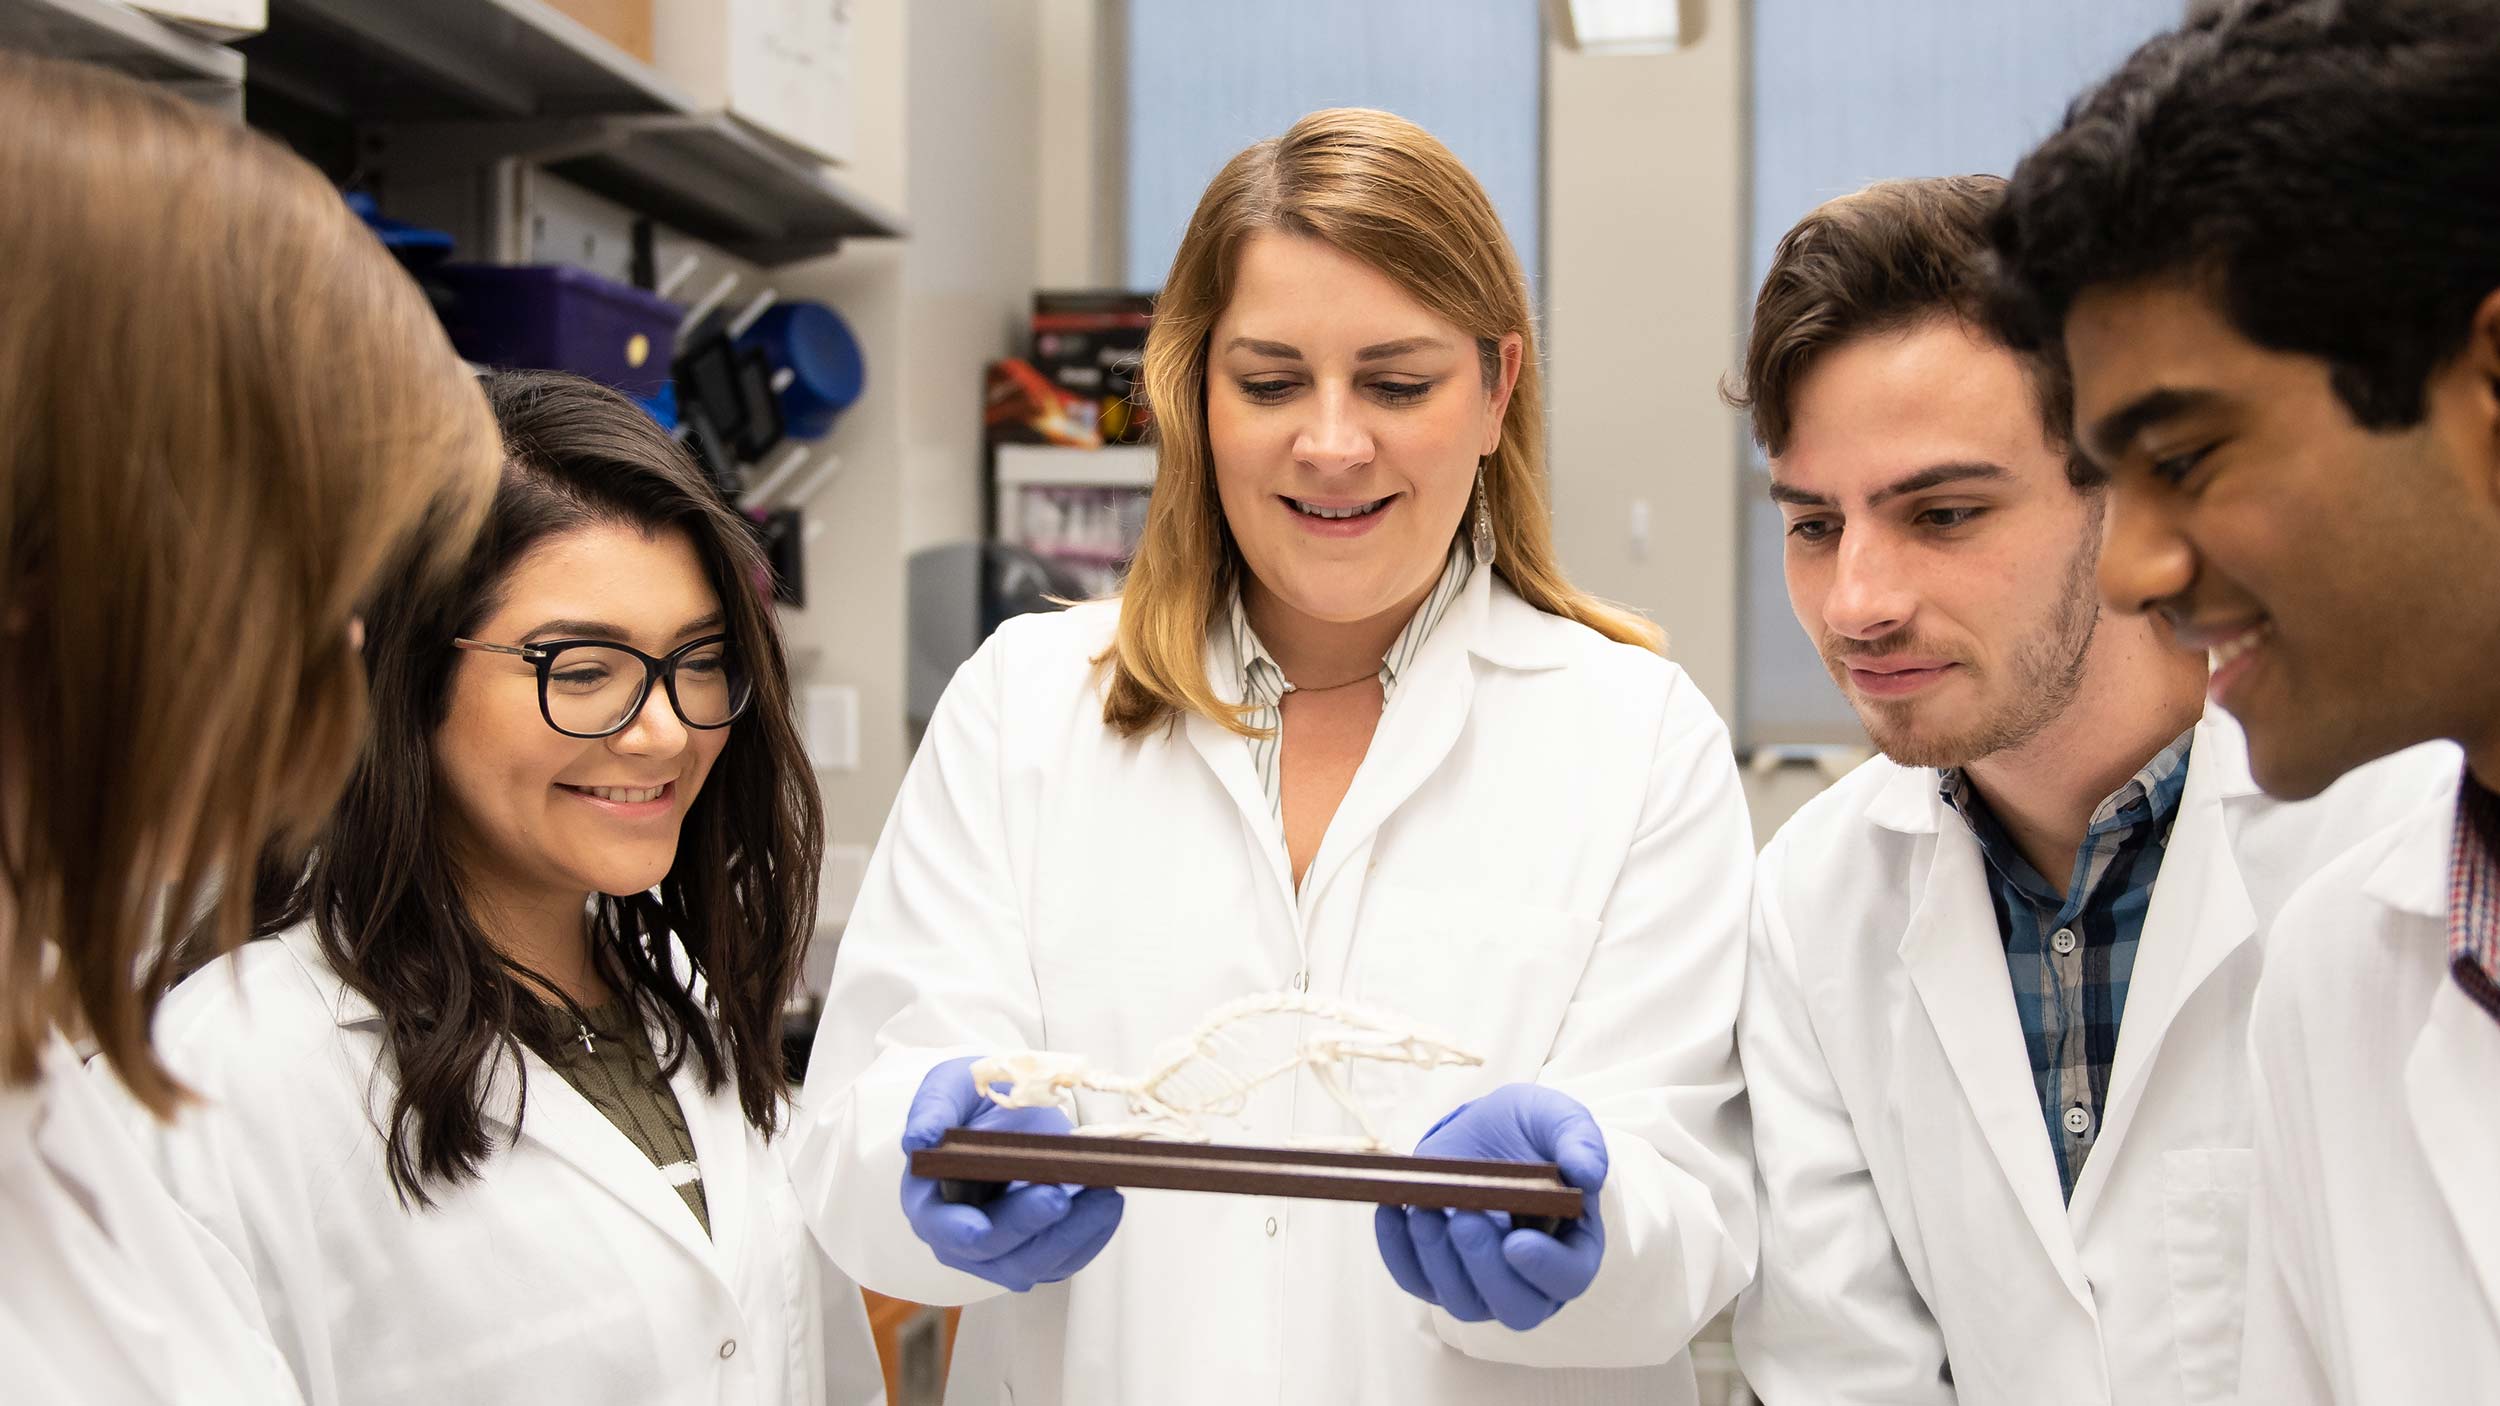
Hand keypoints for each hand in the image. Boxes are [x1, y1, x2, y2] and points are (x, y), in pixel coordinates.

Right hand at [899, 1056, 1124, 1291]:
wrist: (1009, 1113)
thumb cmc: (974, 1103)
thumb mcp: (950, 1087)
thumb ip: (933, 1108)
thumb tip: (920, 1138)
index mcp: (930, 1200)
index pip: (938, 1226)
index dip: (956, 1230)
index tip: (978, 1228)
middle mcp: (963, 1237)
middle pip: (994, 1249)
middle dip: (1027, 1223)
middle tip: (1057, 1195)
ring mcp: (1004, 1250)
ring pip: (1036, 1261)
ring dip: (1071, 1234)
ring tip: (1102, 1196)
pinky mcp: (1043, 1250)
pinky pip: (1069, 1256)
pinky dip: (1092, 1234)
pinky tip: (1108, 1204)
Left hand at [1374, 1083, 1607, 1330]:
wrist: (1487, 1131)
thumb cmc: (1531, 1132)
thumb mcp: (1558, 1120)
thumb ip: (1581, 1141)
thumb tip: (1587, 1174)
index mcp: (1574, 1248)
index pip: (1568, 1279)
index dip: (1545, 1269)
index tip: (1516, 1242)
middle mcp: (1531, 1280)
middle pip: (1515, 1308)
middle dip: (1485, 1267)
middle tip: (1464, 1219)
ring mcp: (1482, 1284)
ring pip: (1461, 1301)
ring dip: (1438, 1259)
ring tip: (1423, 1208)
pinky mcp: (1437, 1274)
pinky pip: (1414, 1279)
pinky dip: (1396, 1250)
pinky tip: (1391, 1210)